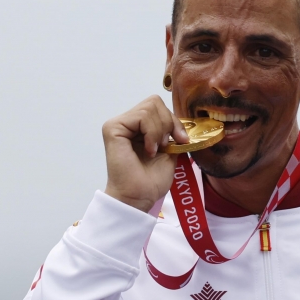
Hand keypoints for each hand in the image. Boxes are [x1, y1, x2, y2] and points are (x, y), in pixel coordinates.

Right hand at [102, 95, 189, 212]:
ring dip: (160, 130)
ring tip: (155, 149)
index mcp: (140, 127)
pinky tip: (149, 150)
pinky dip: (151, 133)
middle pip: (155, 102)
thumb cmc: (151, 180)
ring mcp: (118, 124)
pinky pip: (141, 116)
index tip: (182, 140)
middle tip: (166, 145)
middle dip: (169, 123)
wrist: (140, 197)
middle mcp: (127, 122)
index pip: (159, 107)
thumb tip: (186, 122)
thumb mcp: (171, 150)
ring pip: (150, 107)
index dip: (174, 121)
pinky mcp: (113, 128)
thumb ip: (174, 133)